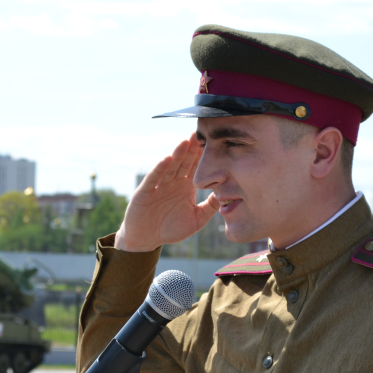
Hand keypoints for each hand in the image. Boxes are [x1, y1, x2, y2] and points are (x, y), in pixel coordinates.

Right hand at [115, 132, 219, 251]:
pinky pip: (154, 178)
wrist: (146, 239)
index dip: (204, 156)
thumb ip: (210, 207)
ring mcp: (159, 185)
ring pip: (170, 166)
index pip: (197, 167)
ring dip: (178, 154)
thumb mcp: (196, 219)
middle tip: (202, 133)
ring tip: (186, 142)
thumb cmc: (170, 229)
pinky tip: (167, 159)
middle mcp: (173, 182)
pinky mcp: (145, 191)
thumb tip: (227, 194)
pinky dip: (160, 168)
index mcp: (186, 186)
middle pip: (185, 162)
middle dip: (192, 148)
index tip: (215, 142)